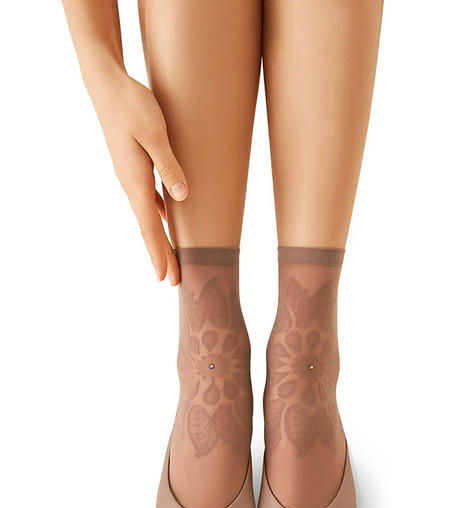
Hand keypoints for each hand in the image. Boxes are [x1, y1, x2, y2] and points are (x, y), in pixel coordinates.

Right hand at [88, 70, 186, 283]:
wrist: (107, 85)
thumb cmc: (132, 105)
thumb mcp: (154, 133)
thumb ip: (169, 165)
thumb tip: (181, 197)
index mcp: (135, 181)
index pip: (149, 227)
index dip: (160, 253)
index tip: (165, 277)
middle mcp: (131, 184)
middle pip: (149, 228)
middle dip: (162, 255)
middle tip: (173, 280)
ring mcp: (132, 177)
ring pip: (149, 217)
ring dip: (162, 239)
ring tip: (172, 259)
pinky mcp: (135, 168)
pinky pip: (150, 201)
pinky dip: (160, 218)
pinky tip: (170, 222)